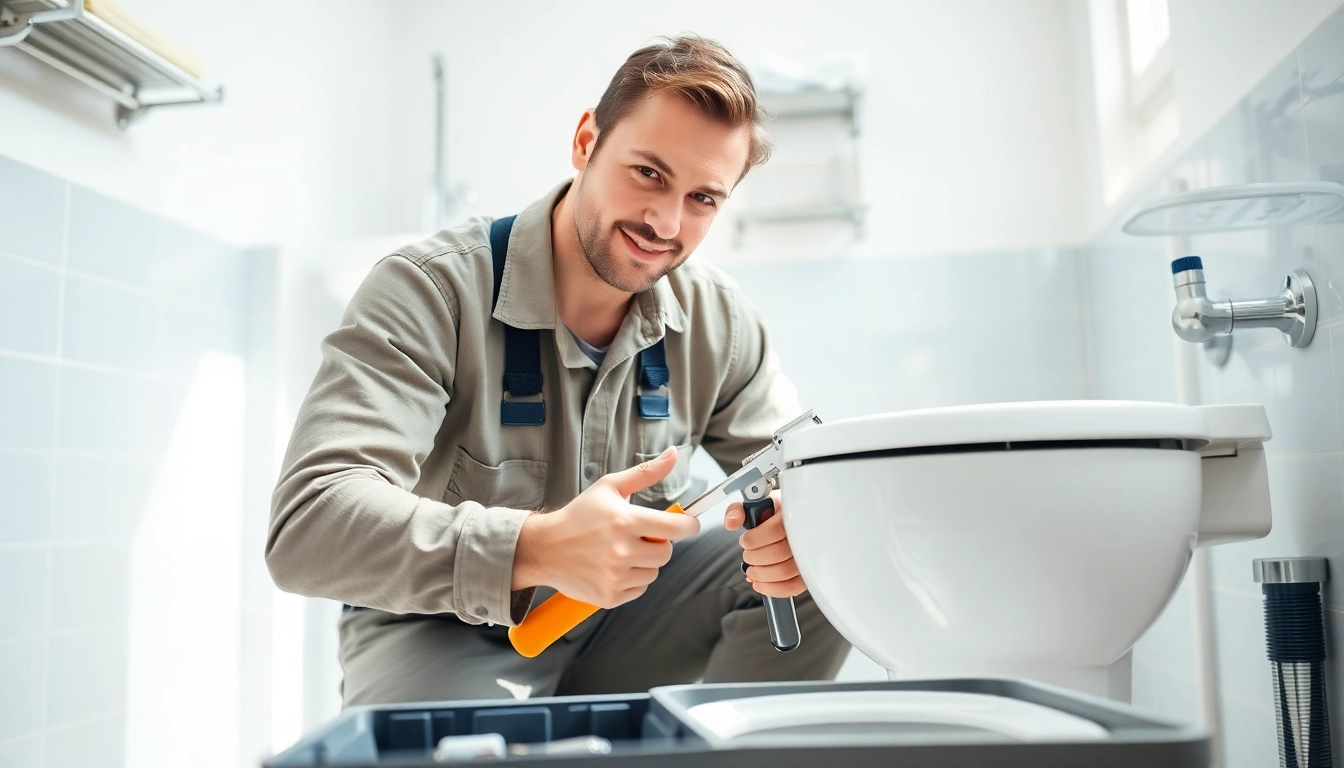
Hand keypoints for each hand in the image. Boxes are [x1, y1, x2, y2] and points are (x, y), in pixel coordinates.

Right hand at [513, 447, 700, 607]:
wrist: (544, 548)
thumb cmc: (578, 516)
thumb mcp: (609, 488)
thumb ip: (645, 473)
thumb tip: (674, 454)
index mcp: (624, 521)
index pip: (674, 528)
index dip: (688, 526)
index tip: (689, 524)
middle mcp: (621, 551)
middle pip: (666, 553)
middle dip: (658, 544)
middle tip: (638, 536)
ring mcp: (615, 576)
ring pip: (653, 572)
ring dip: (645, 563)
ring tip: (621, 551)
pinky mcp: (609, 596)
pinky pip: (639, 589)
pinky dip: (631, 580)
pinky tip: (613, 568)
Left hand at [724, 489, 805, 597]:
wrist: (790, 520)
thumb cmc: (773, 514)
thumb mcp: (755, 504)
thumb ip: (738, 510)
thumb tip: (731, 523)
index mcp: (792, 515)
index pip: (774, 531)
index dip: (753, 540)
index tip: (745, 540)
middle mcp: (804, 535)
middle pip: (778, 553)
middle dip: (754, 558)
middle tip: (748, 556)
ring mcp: (808, 556)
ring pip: (784, 572)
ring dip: (760, 575)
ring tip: (751, 571)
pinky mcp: (807, 573)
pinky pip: (793, 587)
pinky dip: (772, 589)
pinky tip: (760, 583)